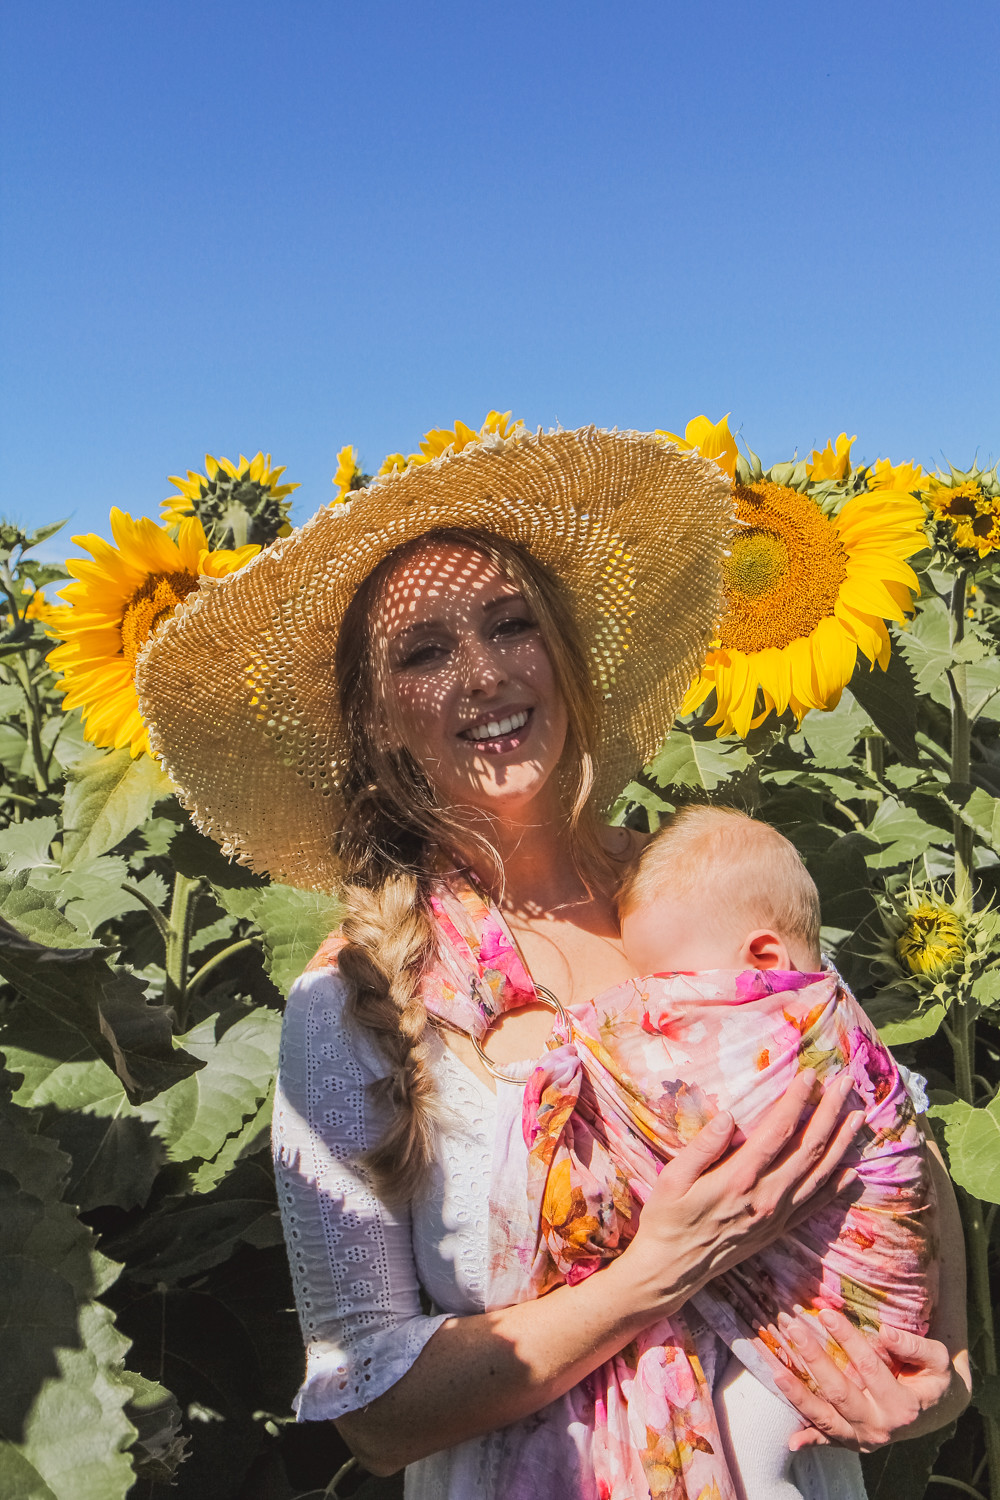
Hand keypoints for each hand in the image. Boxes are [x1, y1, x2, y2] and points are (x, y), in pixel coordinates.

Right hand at [614, 1069, 863, 1317]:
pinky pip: (815, 1206)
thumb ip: (703, 1147)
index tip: (811, 1075)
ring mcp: (776, 1216)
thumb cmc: (666, 1219)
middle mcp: (766, 1197)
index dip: (797, 1100)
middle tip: (846, 1085)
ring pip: (819, 1175)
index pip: (778, 1131)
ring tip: (858, 1117)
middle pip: (808, 1149)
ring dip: (841, 1144)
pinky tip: (852, 1172)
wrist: (671, 1271)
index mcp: (739, 1178)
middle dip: (830, 1113)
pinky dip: (836, 1187)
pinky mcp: (777, 1231)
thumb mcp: (672, 1178)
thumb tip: (730, 1118)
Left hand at [773, 1308, 964, 1450]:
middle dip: (815, 1359)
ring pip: (826, 1419)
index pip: (869, 1368)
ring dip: (799, 1395)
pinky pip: (826, 1441)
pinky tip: (791, 1439)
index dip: (848, 1340)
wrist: (934, 1412)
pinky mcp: (851, 1443)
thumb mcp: (937, 1361)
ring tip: (777, 1371)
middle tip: (794, 1329)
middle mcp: (880, 1427)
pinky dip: (808, 1439)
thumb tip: (884, 1332)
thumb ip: (915, 1347)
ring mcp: (862, 1438)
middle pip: (840, 1393)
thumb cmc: (931, 1379)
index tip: (828, 1314)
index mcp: (902, 1406)